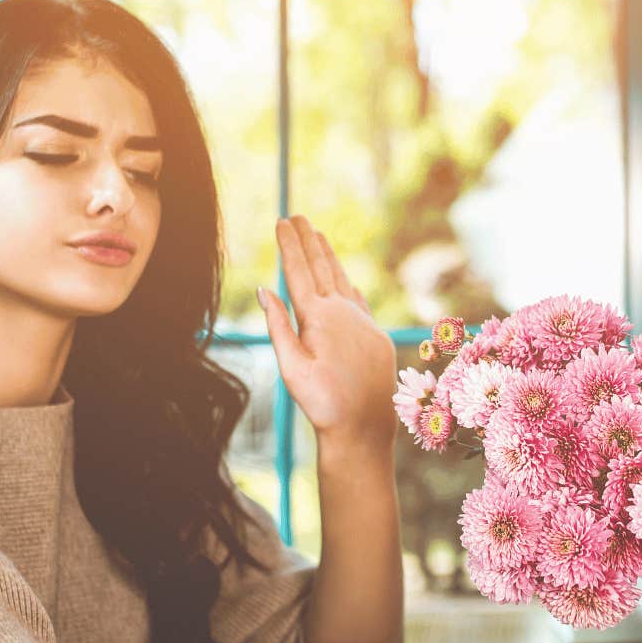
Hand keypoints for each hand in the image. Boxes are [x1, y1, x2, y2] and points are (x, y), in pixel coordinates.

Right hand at [258, 216, 396, 448]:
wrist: (364, 426)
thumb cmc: (322, 401)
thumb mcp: (291, 366)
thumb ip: (279, 325)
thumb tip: (265, 289)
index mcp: (319, 316)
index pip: (298, 272)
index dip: (289, 245)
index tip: (281, 221)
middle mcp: (344, 312)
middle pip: (322, 267)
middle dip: (308, 241)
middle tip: (297, 216)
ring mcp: (363, 321)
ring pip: (343, 280)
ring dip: (329, 257)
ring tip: (318, 235)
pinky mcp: (376, 335)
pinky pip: (358, 300)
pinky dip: (348, 284)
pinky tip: (345, 279)